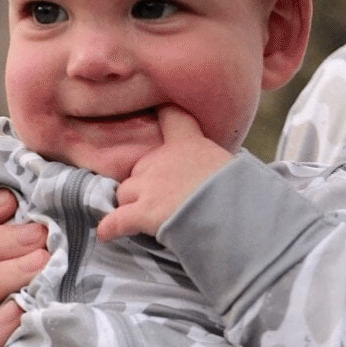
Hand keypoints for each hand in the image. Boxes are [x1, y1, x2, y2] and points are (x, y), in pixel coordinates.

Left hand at [97, 107, 233, 241]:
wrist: (232, 212)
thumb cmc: (239, 191)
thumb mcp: (228, 166)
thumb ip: (208, 165)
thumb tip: (209, 179)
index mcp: (188, 143)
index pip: (171, 117)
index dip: (161, 116)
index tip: (156, 112)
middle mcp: (162, 158)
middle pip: (139, 167)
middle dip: (144, 182)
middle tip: (161, 199)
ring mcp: (149, 185)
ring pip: (125, 192)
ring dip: (131, 204)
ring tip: (144, 220)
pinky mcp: (142, 211)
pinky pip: (116, 221)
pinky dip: (110, 228)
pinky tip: (106, 234)